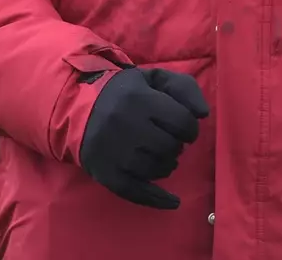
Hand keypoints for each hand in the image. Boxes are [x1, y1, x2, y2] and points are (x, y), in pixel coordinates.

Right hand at [79, 67, 209, 208]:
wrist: (78, 107)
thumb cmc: (125, 92)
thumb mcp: (154, 79)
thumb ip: (184, 87)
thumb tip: (203, 114)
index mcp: (140, 98)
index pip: (182, 121)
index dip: (190, 128)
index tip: (183, 128)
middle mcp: (126, 125)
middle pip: (171, 147)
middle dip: (176, 146)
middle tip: (168, 141)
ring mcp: (115, 152)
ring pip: (157, 169)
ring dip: (166, 165)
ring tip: (160, 155)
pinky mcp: (106, 173)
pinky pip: (136, 192)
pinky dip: (157, 199)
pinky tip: (173, 201)